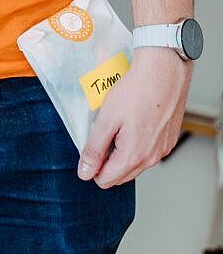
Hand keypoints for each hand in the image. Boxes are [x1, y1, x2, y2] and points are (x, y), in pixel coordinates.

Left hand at [78, 46, 191, 186]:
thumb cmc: (136, 92)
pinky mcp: (168, 140)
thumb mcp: (106, 120)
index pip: (106, 180)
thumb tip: (85, 172)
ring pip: (135, 164)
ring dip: (120, 153)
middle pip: (121, 176)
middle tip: (100, 135)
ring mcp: (162, 150)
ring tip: (115, 126)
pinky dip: (135, 144)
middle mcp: (152, 158)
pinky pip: (147, 152)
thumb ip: (94, 149)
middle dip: (106, 161)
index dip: (92, 167)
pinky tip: (130, 123)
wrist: (163, 73)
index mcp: (134, 156)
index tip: (87, 147)